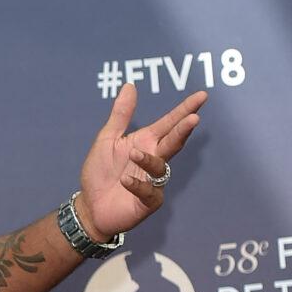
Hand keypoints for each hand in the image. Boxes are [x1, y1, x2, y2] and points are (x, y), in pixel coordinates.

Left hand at [77, 82, 205, 241]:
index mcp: (146, 142)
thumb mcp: (107, 140)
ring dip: (148, 159)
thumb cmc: (100, 172)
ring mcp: (154, 181)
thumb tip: (130, 85)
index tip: (202, 96)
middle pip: (173, 142)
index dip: (185, 109)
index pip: (170, 123)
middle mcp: (154, 159)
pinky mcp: (148, 202)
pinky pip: (149, 191)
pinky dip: (137, 184)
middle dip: (183, 130)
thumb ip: (121, 115)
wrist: (90, 206)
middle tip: (194, 118)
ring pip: (160, 166)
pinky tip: (125, 180)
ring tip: (133, 154)